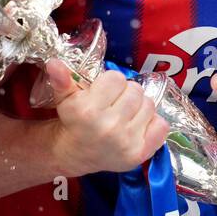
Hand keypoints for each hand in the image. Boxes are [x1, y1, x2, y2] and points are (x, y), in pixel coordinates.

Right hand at [46, 61, 168, 177]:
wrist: (79, 153)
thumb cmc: (74, 122)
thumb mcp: (65, 100)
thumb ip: (62, 80)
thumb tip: (54, 62)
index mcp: (88, 111)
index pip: (116, 78)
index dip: (110, 83)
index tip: (103, 92)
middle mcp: (108, 127)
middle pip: (135, 90)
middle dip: (126, 94)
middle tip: (115, 104)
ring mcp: (126, 142)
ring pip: (149, 104)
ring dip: (139, 106)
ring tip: (126, 114)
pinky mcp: (141, 153)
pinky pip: (162, 125)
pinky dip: (154, 123)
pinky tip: (138, 126)